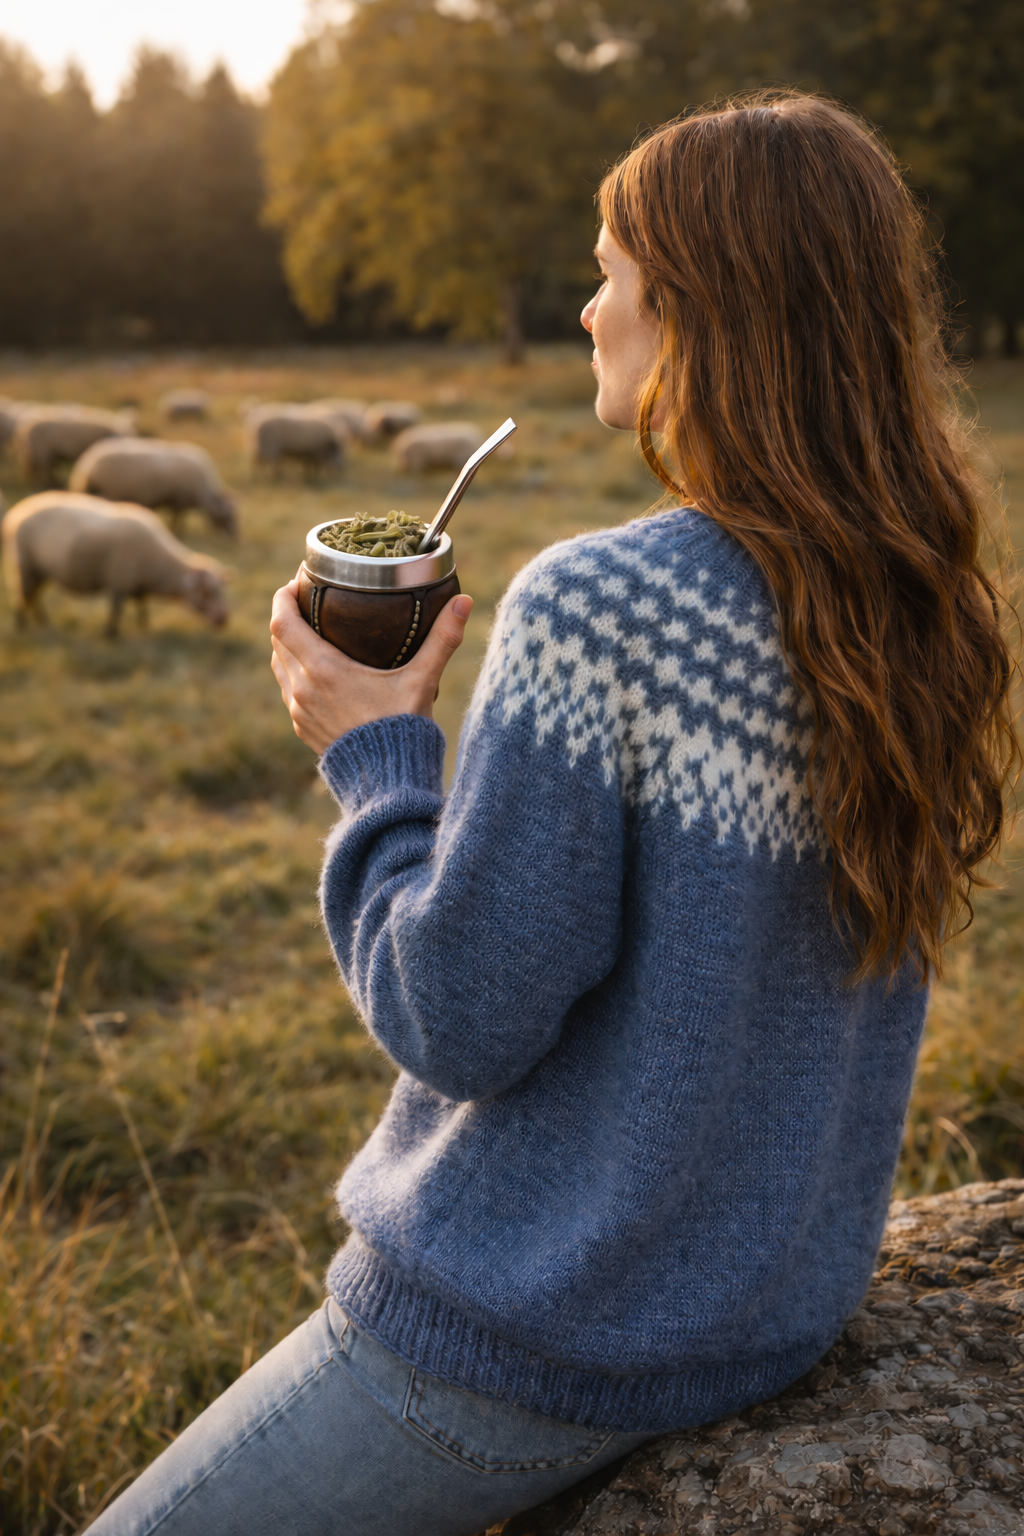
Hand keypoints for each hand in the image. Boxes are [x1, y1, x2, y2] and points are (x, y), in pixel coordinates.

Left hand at [270, 573, 473, 755]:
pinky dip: (293, 671)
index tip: (294, 582)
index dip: (282, 597)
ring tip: (308, 629)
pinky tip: (314, 669)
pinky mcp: (303, 729)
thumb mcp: (422, 681)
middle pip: (277, 639)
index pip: (282, 622)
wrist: (386, 783)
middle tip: (307, 599)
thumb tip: (464, 600)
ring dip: (287, 644)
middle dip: (286, 615)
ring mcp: (299, 711)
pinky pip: (288, 690)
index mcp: (323, 670)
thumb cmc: (402, 729)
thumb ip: (441, 640)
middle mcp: (303, 689)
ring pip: (279, 665)